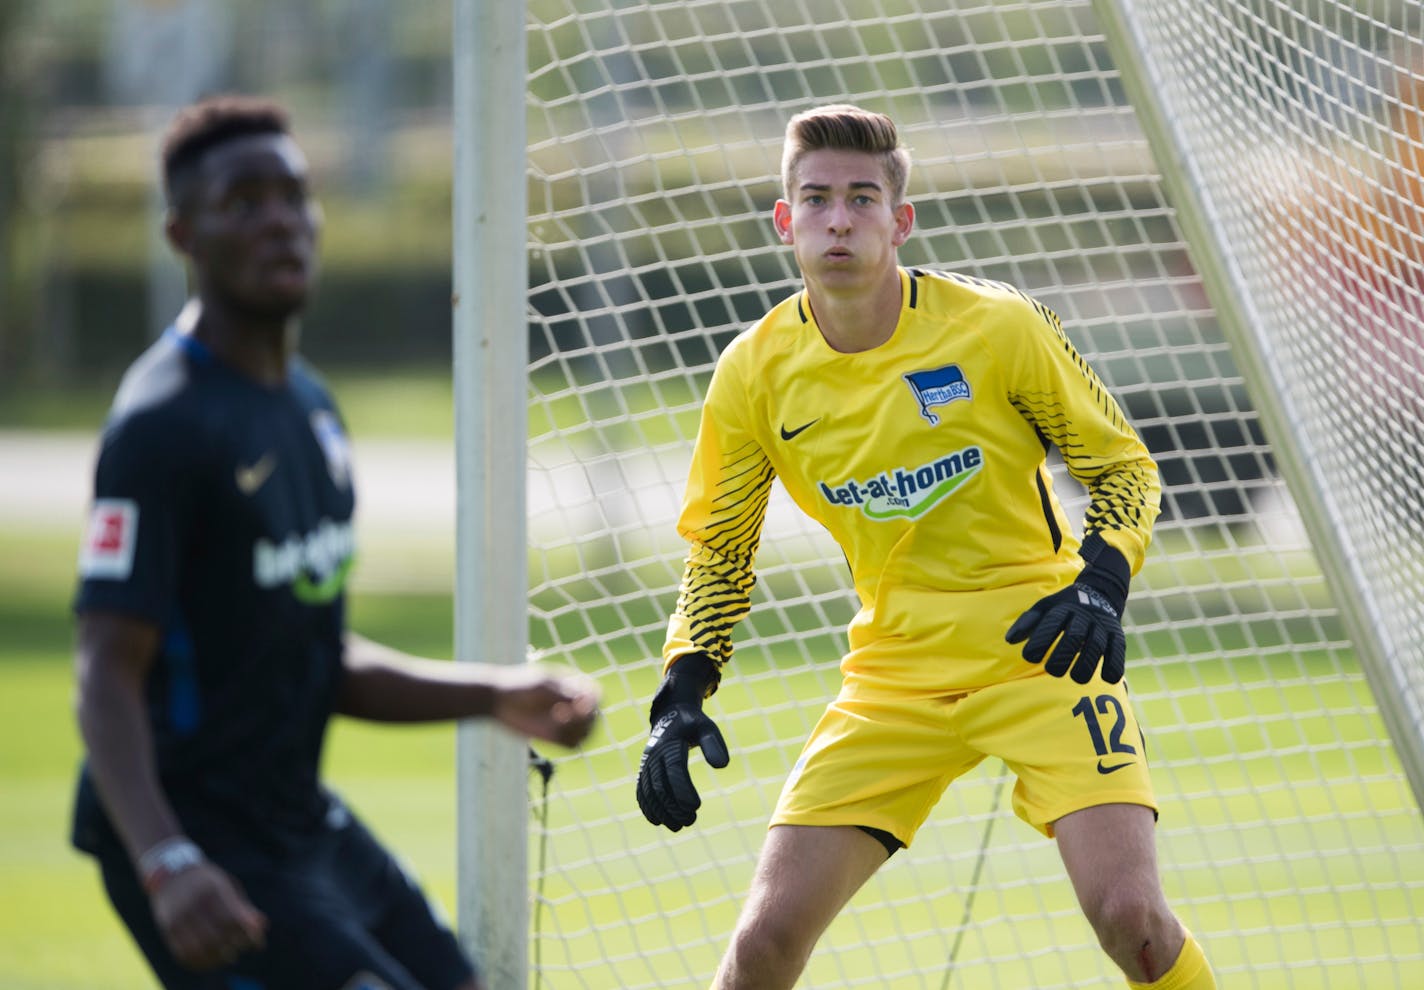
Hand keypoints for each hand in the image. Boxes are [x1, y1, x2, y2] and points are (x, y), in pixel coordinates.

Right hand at [150, 861, 266, 971]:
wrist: (170, 872)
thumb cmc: (206, 880)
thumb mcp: (227, 885)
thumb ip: (243, 906)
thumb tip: (263, 926)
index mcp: (211, 891)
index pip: (231, 920)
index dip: (247, 936)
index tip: (257, 944)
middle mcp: (192, 905)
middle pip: (215, 937)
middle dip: (232, 949)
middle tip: (240, 950)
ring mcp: (177, 918)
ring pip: (198, 949)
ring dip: (216, 959)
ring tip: (225, 958)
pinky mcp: (167, 929)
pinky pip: (182, 953)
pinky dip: (198, 962)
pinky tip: (209, 961)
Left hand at [492, 668, 600, 747]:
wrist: (498, 699)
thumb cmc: (521, 686)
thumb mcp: (543, 685)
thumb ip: (565, 693)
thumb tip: (585, 703)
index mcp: (575, 687)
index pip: (598, 696)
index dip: (593, 703)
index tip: (577, 703)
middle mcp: (573, 706)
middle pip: (595, 718)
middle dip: (584, 720)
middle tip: (562, 715)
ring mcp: (565, 723)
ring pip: (586, 734)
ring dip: (576, 732)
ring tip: (556, 724)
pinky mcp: (554, 737)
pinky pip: (572, 746)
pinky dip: (568, 742)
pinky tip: (549, 733)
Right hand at [636, 653, 727, 830]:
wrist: (670, 715)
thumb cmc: (693, 724)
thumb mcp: (707, 728)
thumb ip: (714, 744)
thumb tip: (721, 766)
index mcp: (669, 743)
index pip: (674, 770)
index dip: (683, 790)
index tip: (696, 807)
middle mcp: (653, 755)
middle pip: (659, 785)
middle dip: (673, 806)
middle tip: (690, 821)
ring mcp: (645, 763)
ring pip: (649, 792)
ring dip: (661, 811)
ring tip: (678, 826)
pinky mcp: (643, 771)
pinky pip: (641, 790)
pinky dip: (647, 806)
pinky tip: (657, 821)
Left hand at [1007, 582, 1125, 684]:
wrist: (1099, 593)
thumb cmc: (1063, 608)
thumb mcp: (1044, 608)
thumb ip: (1027, 623)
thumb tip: (1010, 640)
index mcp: (1063, 608)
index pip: (1052, 623)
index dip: (1040, 640)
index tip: (1029, 657)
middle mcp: (1084, 616)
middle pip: (1075, 635)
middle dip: (1063, 654)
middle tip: (1052, 671)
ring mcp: (1102, 625)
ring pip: (1096, 645)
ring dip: (1087, 663)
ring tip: (1076, 678)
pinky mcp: (1117, 635)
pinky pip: (1118, 650)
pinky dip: (1114, 664)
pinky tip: (1106, 678)